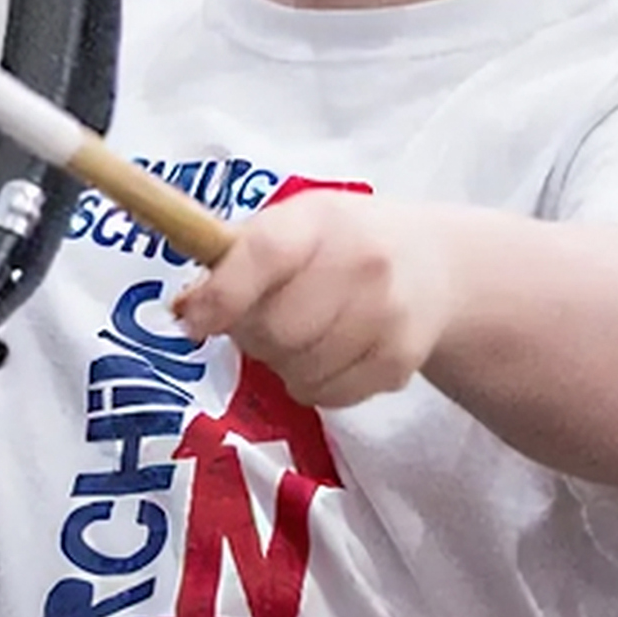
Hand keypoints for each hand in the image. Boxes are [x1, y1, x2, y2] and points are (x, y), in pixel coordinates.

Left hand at [170, 190, 456, 409]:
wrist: (434, 264)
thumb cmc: (340, 243)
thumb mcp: (292, 226)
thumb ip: (234, 260)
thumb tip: (183, 309)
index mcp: (318, 220)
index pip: (264, 255)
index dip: (222, 294)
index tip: (194, 321)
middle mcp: (360, 263)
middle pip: (276, 329)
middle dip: (252, 334)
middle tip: (260, 320)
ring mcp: (387, 314)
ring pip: (299, 370)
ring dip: (282, 363)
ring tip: (301, 333)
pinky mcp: (401, 361)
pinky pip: (329, 396)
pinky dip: (315, 385)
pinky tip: (329, 353)